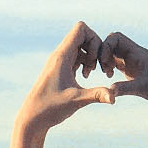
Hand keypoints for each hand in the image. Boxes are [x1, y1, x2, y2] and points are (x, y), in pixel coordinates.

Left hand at [16, 22, 116, 137]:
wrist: (32, 118)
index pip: (81, 29)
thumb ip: (97, 95)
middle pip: (83, 36)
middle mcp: (60, 55)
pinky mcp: (60, 70)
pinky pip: (76, 57)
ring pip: (80, 47)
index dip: (94, 38)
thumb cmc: (50, 109)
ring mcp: (59, 62)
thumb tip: (115, 97)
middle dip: (95, 48)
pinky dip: (84, 64)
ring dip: (90, 57)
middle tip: (96, 68)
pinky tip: (84, 78)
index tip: (96, 58)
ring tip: (89, 75)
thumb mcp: (76, 100)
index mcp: (62, 56)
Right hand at [99, 32, 147, 121]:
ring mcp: (135, 63)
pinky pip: (118, 63)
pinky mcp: (135, 72)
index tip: (104, 64)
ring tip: (108, 75)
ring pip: (114, 53)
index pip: (116, 37)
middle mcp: (136, 55)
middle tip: (104, 70)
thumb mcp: (142, 89)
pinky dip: (111, 67)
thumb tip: (108, 91)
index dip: (105, 47)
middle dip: (103, 54)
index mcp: (139, 53)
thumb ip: (124, 88)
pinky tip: (111, 78)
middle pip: (113, 43)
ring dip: (106, 61)